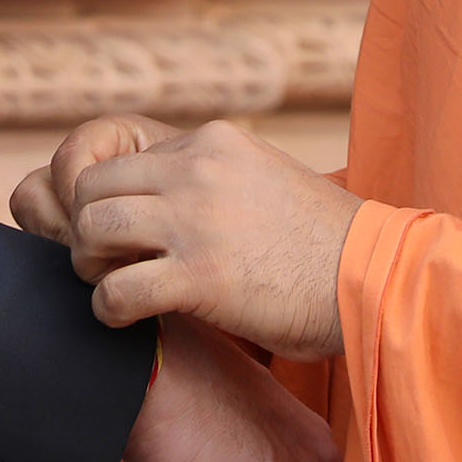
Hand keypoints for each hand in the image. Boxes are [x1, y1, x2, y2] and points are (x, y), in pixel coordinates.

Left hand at [35, 119, 361, 360]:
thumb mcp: (267, 178)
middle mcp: (198, 169)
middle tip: (107, 263)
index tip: (128, 237)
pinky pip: (115, 290)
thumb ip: (217, 176)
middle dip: (88, 229)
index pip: (124, 159)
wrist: (373, 278)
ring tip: (114, 287)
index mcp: (214, 142)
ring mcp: (196, 220)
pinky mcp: (199, 277)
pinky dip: (109, 309)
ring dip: (91, 265)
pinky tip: (130, 319)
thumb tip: (172, 195)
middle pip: (93, 186)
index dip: (115, 202)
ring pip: (93, 228)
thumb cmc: (323, 244)